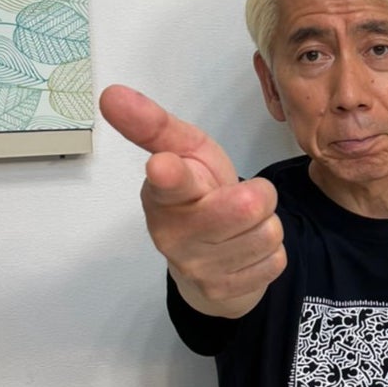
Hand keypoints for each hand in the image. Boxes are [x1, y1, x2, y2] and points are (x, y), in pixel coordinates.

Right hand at [99, 84, 286, 317]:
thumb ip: (156, 126)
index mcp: (162, 195)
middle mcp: (173, 236)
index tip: (163, 165)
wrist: (208, 259)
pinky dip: (270, 254)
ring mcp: (198, 269)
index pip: (171, 182)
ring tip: (242, 226)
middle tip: (239, 199)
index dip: (171, 173)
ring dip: (266, 226)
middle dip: (258, 196)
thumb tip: (111, 93)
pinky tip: (246, 252)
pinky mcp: (224, 293)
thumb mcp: (186, 152)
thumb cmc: (199, 193)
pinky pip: (276, 261)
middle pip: (248, 206)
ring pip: (269, 234)